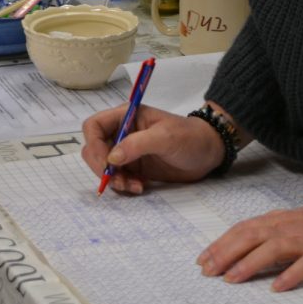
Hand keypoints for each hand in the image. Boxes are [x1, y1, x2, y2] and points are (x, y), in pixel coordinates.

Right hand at [81, 104, 224, 192]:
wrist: (208, 152)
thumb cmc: (189, 137)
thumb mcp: (165, 137)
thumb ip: (138, 144)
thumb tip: (111, 158)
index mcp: (126, 116)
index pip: (94, 126)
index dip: (94, 145)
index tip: (106, 164)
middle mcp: (122, 132)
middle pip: (94, 149)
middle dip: (101, 167)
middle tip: (118, 180)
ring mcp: (128, 150)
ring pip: (104, 167)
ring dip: (113, 179)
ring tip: (133, 186)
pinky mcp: (135, 166)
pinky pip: (117, 178)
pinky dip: (123, 185)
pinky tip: (139, 187)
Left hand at [197, 200, 302, 290]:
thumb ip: (279, 232)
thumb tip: (251, 248)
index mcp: (284, 219)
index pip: (246, 228)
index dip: (223, 242)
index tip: (203, 258)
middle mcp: (292, 225)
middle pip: (252, 236)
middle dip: (226, 252)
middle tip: (206, 270)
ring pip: (273, 247)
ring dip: (250, 263)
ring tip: (231, 278)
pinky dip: (291, 274)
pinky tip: (278, 286)